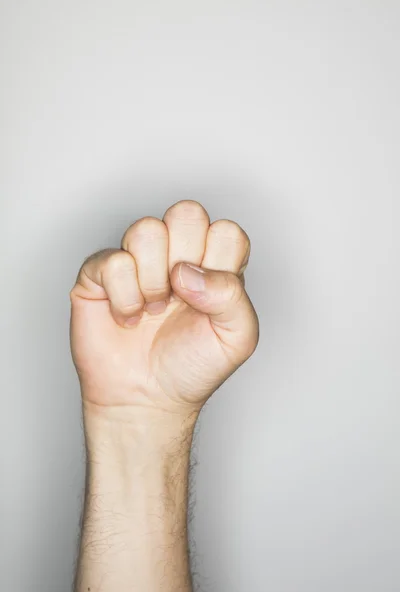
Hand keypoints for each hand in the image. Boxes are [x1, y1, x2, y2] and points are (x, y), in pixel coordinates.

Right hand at [70, 200, 258, 416]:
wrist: (147, 400)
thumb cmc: (191, 366)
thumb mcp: (237, 337)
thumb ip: (231, 294)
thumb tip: (187, 270)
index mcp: (213, 263)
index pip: (226, 230)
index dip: (219, 263)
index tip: (209, 299)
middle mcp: (176, 255)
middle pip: (186, 213)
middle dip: (186, 259)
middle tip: (180, 295)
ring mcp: (137, 261)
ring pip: (146, 229)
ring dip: (152, 280)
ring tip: (153, 309)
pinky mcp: (100, 274)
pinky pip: (112, 260)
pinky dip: (123, 298)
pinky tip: (127, 317)